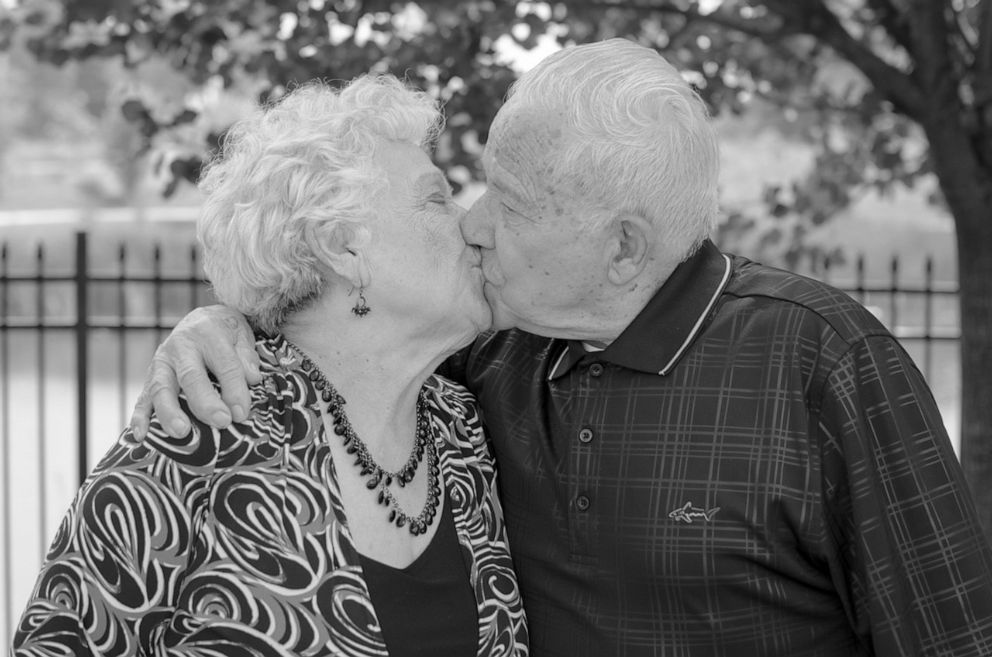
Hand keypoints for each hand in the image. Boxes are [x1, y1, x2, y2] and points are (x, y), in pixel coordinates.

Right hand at [129, 305, 261, 438]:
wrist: (201, 321)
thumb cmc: (225, 333)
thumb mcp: (242, 335)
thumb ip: (247, 357)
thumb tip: (252, 379)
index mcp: (208, 334)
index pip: (224, 364)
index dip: (234, 389)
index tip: (242, 413)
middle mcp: (181, 347)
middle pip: (191, 376)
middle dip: (206, 402)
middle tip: (221, 422)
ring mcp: (161, 362)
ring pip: (161, 388)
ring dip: (170, 412)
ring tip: (182, 432)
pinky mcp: (150, 377)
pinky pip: (142, 398)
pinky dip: (140, 417)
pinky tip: (141, 435)